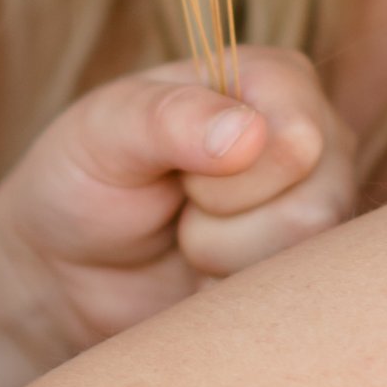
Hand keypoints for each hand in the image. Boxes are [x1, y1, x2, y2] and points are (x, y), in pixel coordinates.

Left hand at [0, 47, 355, 372]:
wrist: (67, 271)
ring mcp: (319, 211)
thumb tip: (248, 134)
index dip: (227, 170)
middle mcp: (317, 141)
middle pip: (313, 207)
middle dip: (219, 223)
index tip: (177, 166)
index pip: (297, 136)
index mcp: (275, 81)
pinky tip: (202, 277)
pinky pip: (291, 305)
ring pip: (302, 261)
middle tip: (180, 204)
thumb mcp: (102, 132)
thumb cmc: (84, 180)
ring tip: (188, 238)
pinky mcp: (305, 274)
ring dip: (221, 261)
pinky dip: (227, 299)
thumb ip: (168, 118)